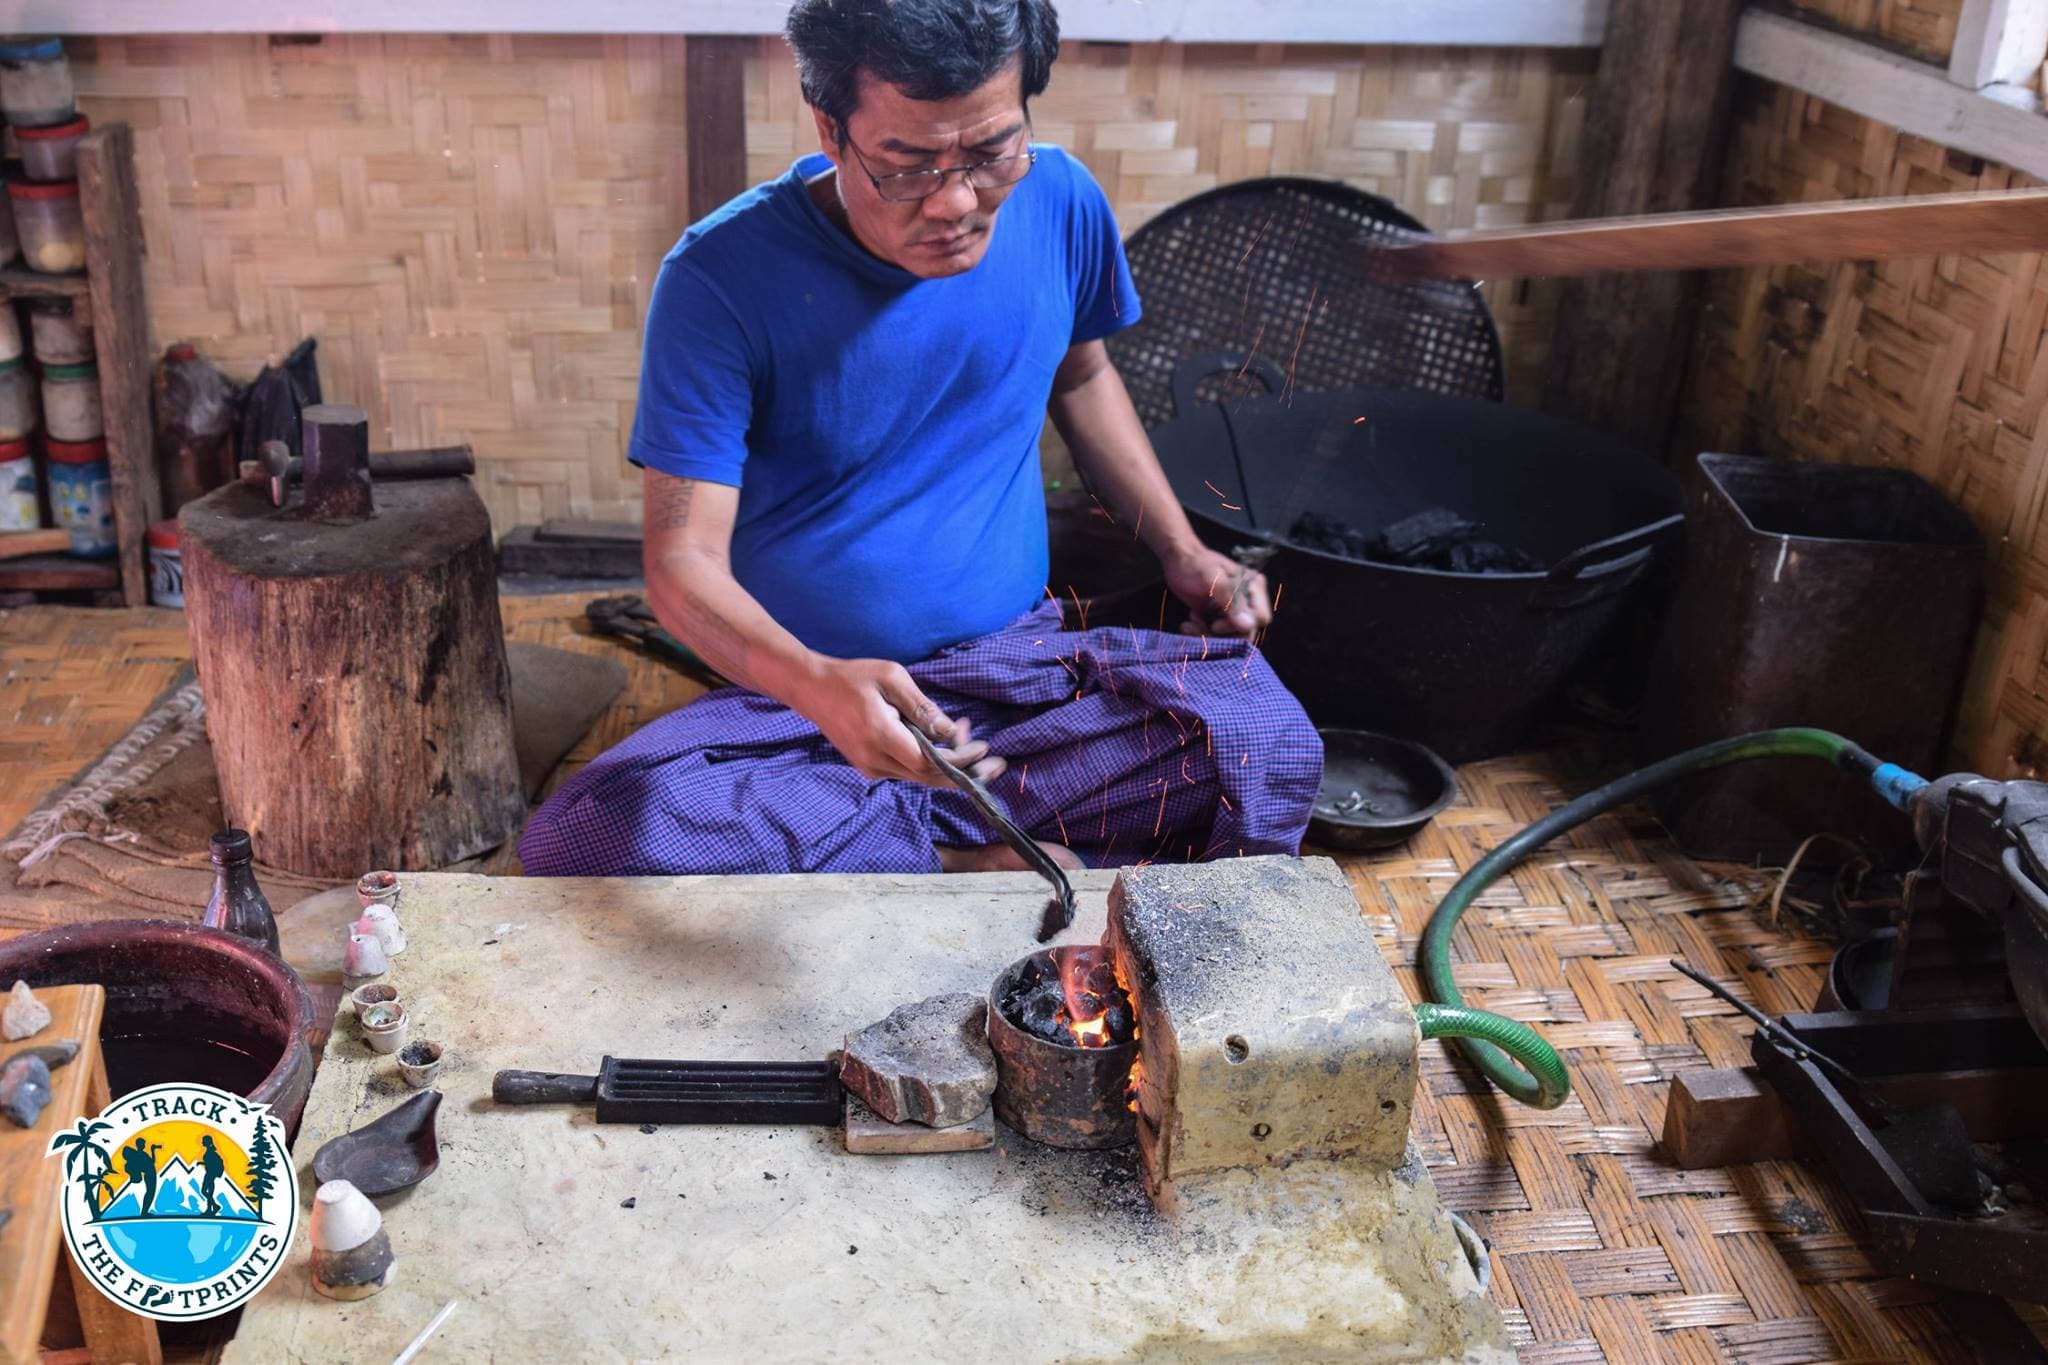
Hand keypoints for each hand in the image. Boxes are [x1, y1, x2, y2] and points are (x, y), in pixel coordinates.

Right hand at [795, 657, 1005, 785]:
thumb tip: (951, 732)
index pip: (928, 762)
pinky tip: (944, 745)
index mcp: (880, 736)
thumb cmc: (853, 677)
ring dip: (949, 765)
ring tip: (973, 744)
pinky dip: (930, 763)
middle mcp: (874, 760)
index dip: (960, 760)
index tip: (983, 748)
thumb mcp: (892, 678)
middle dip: (965, 772)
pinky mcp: (869, 766)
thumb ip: (922, 707)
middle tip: (996, 764)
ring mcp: (870, 767)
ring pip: (919, 778)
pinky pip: (907, 771)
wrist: (811, 689)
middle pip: (928, 778)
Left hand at [1162, 545, 1271, 637]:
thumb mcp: (1211, 579)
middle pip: (1245, 632)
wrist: (1177, 561)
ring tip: (1190, 621)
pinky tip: (1189, 622)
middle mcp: (1248, 600)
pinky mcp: (1222, 617)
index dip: (1240, 626)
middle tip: (1196, 623)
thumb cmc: (1195, 564)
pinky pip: (1219, 636)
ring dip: (1208, 634)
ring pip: (1230, 637)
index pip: (1259, 618)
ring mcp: (1235, 610)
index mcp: (1254, 586)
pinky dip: (1203, 633)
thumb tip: (1248, 625)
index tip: (1215, 624)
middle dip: (1220, 635)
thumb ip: (1230, 600)